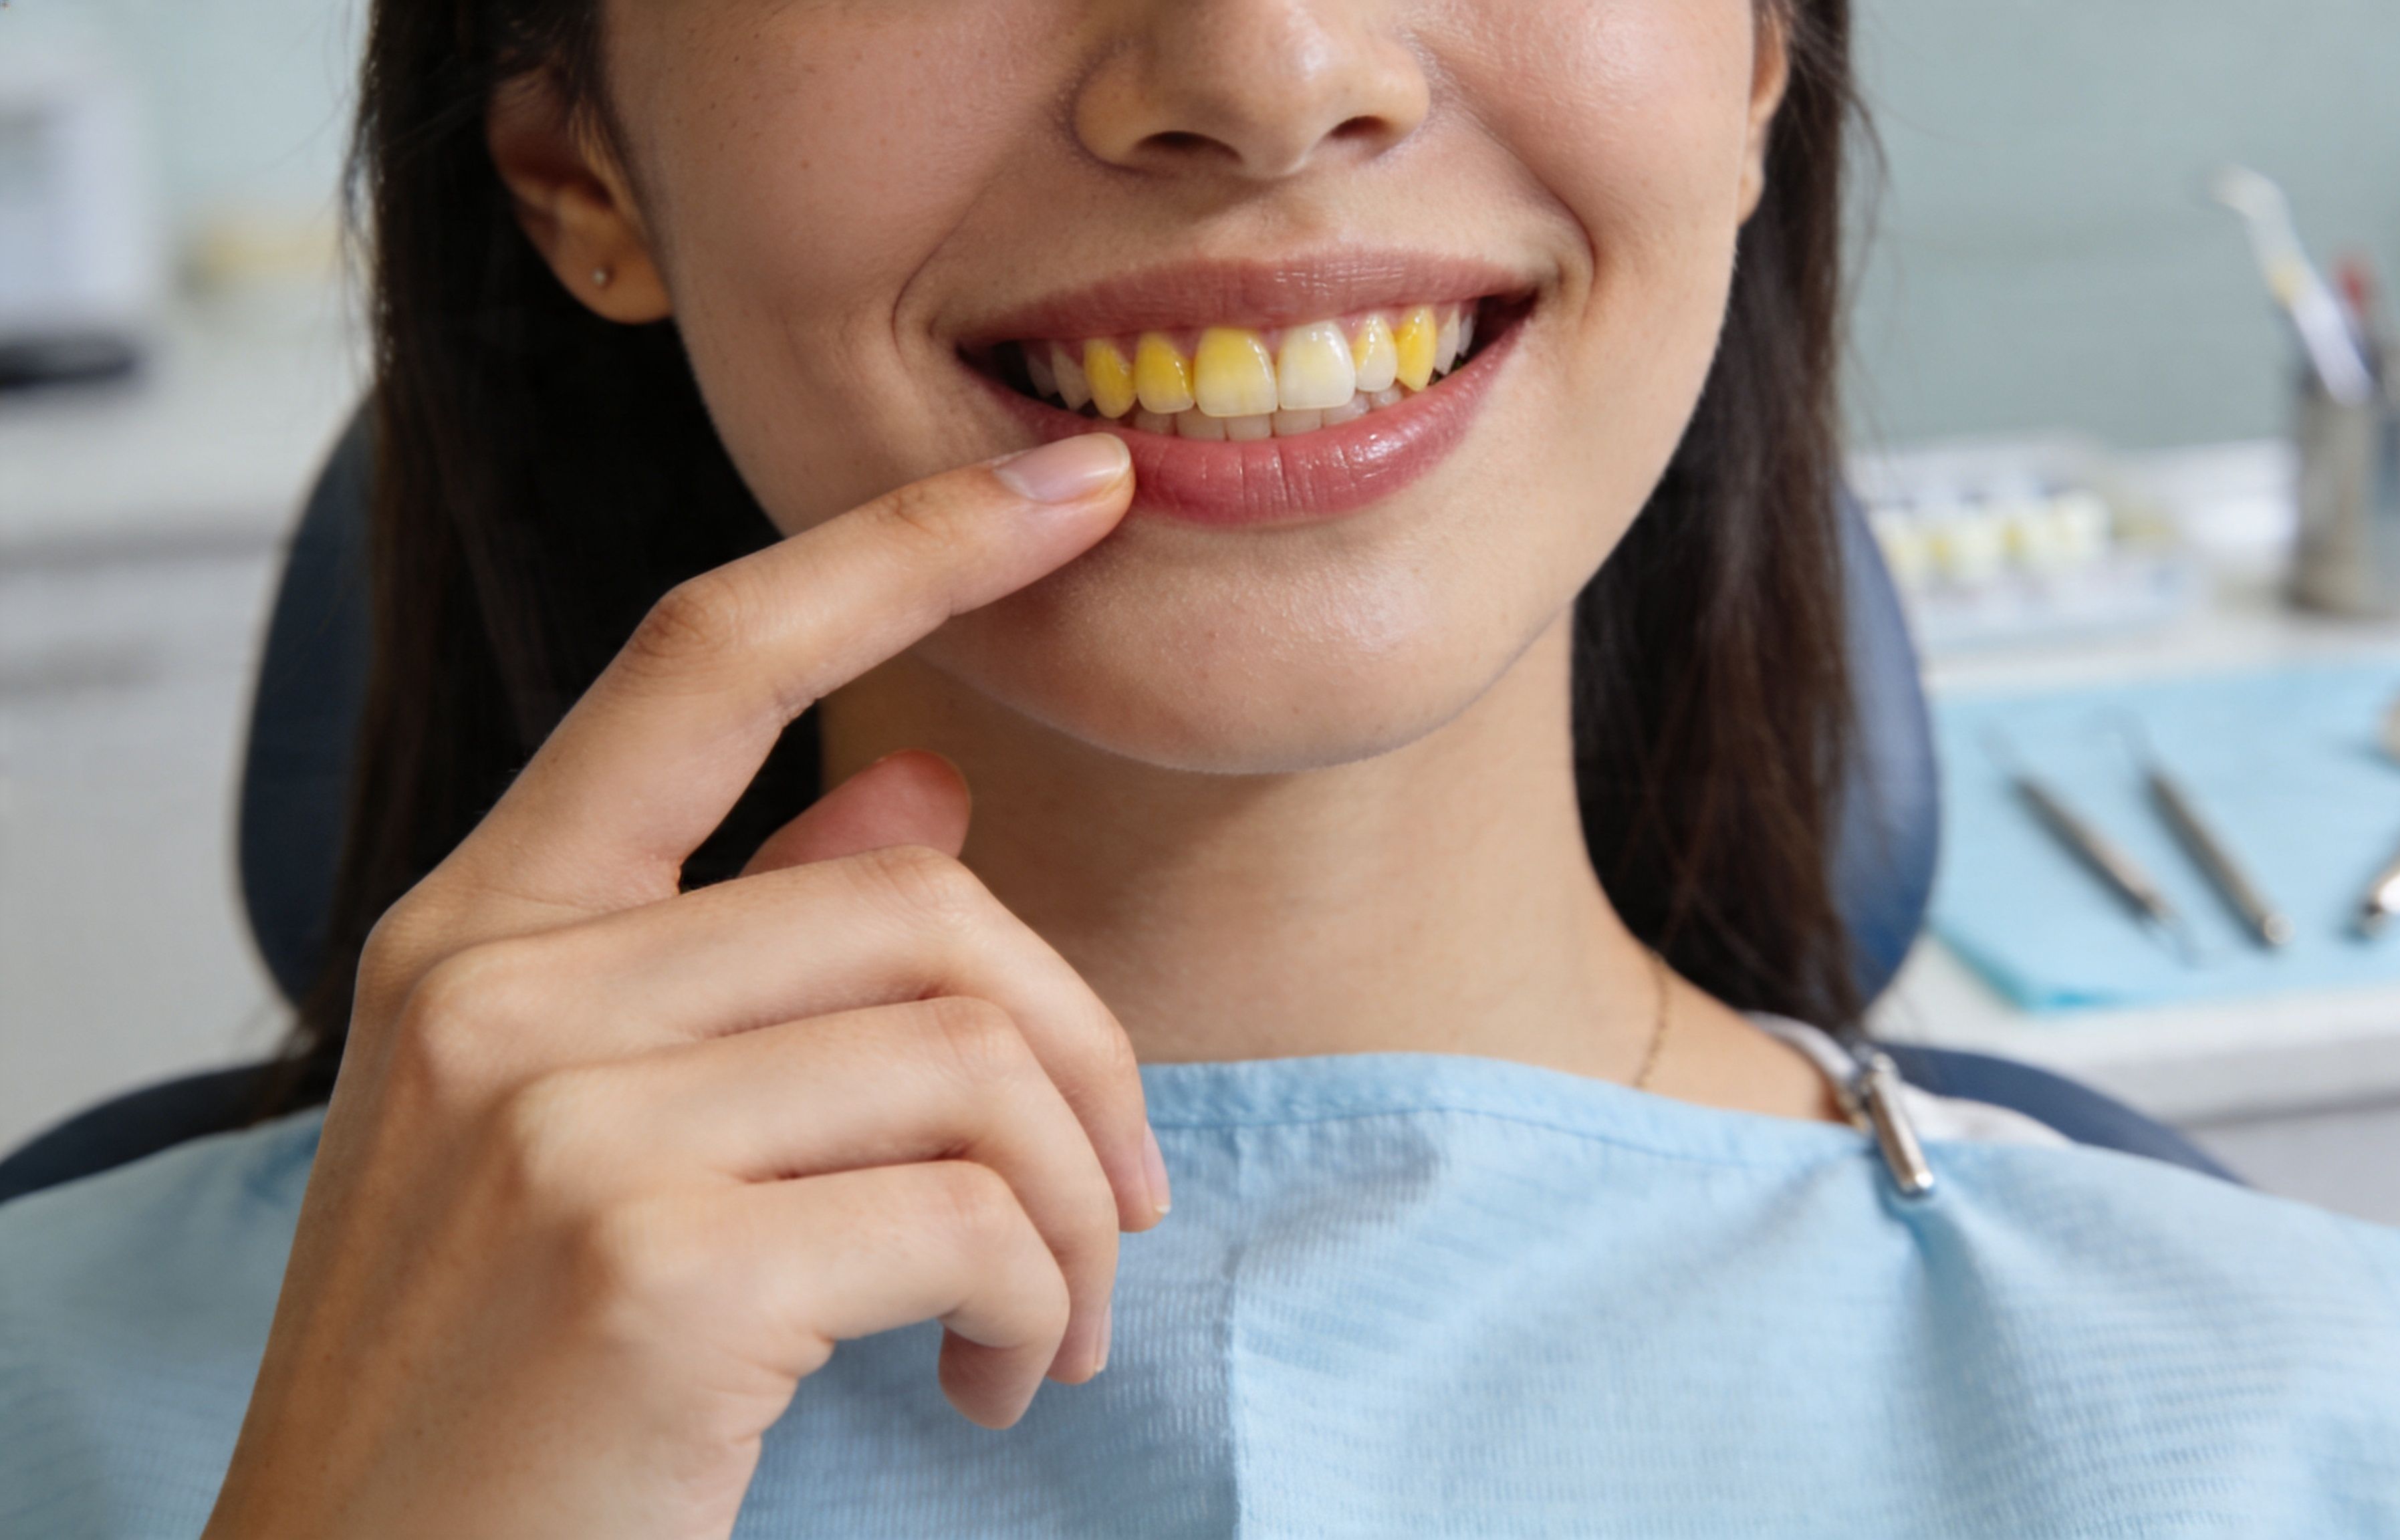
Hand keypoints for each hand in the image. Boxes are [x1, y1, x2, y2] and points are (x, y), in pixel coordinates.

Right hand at [205, 436, 1161, 1539]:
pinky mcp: (654, 1268)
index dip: (906, 548)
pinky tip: (998, 1385)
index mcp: (479, 932)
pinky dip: (1039, 1303)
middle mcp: (502, 993)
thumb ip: (752, 948)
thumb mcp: (585, 1137)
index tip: (1074, 485)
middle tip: (1119, 1204)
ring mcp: (563, 1123)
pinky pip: (972, 1212)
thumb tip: (925, 786)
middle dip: (1082, 1055)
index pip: (706, 656)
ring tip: (1051, 1322)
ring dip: (1076, 1210)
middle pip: (921, 897)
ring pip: (975, 1053)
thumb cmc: (498, 1386)